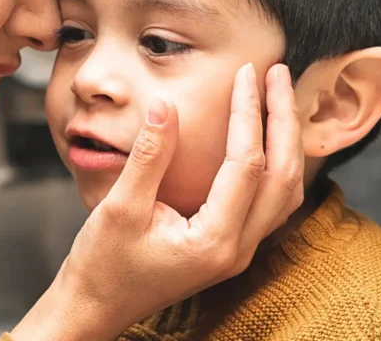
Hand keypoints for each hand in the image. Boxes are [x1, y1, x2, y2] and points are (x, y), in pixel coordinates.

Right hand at [9, 63, 303, 340]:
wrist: (94, 307)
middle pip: (283, 175)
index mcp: (214, 241)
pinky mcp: (230, 247)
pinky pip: (270, 202)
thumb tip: (166, 105)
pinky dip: (276, 164)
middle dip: (283, 120)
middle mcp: (237, 250)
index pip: (247, 164)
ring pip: (284, 191)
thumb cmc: (102, 265)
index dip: (249, 112)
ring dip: (286, 142)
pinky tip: (266, 137)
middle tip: (277, 73)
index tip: (246, 73)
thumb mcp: (119, 207)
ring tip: (278, 98)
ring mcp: (238, 252)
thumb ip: (148, 156)